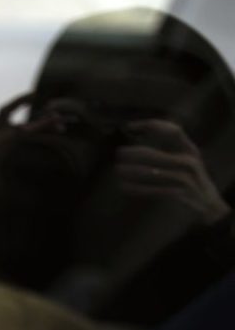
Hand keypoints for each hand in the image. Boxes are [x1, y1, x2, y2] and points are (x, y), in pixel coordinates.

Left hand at [114, 119, 230, 224]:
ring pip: (153, 173)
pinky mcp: (180, 194)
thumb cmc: (192, 178)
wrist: (210, 203)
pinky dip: (137, 189)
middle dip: (134, 153)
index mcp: (191, 150)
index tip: (131, 126)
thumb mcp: (186, 160)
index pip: (174, 131)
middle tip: (119, 152)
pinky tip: (124, 186)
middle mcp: (190, 162)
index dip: (153, 126)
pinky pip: (154, 191)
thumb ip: (169, 150)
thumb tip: (140, 141)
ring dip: (132, 171)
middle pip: (156, 155)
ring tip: (118, 169)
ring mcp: (186, 179)